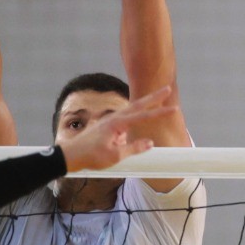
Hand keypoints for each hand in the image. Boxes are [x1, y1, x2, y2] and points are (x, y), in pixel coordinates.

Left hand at [55, 87, 177, 171]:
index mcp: (117, 123)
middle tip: (167, 88)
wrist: (69, 155)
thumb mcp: (114, 156)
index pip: (143, 116)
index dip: (160, 113)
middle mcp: (114, 118)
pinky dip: (133, 121)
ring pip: (131, 112)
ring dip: (144, 106)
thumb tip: (150, 143)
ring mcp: (110, 121)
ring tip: (156, 101)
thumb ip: (133, 148)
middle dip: (154, 97)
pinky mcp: (107, 127)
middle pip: (138, 105)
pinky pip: (124, 123)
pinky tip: (127, 135)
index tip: (174, 108)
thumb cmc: (91, 156)